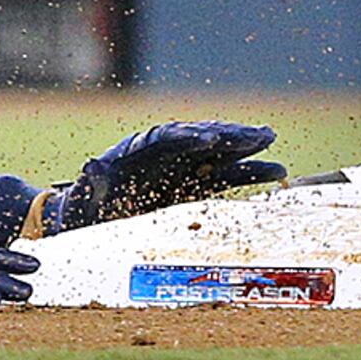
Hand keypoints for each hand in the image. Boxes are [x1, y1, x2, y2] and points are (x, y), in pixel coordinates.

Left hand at [29, 121, 283, 236]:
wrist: (92, 226)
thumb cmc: (85, 211)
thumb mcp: (84, 199)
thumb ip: (92, 184)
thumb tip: (91, 167)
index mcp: (136, 152)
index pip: (166, 138)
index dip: (187, 137)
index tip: (208, 138)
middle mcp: (163, 156)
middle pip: (199, 138)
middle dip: (226, 134)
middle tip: (256, 133)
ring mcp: (181, 170)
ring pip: (217, 154)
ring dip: (243, 146)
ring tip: (270, 139)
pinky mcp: (194, 188)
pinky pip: (225, 177)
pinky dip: (248, 172)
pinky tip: (275, 171)